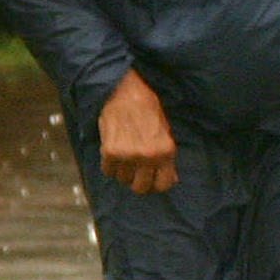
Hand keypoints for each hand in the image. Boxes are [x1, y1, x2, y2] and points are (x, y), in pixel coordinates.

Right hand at [96, 69, 177, 193]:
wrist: (124, 91)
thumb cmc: (147, 108)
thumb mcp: (165, 131)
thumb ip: (167, 157)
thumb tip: (172, 179)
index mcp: (166, 151)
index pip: (163, 185)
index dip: (155, 184)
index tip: (150, 178)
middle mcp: (149, 156)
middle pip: (141, 188)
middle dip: (137, 181)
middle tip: (134, 171)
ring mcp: (129, 156)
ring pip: (123, 180)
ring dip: (122, 171)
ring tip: (124, 154)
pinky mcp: (110, 152)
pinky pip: (108, 171)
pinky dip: (109, 164)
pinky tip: (113, 151)